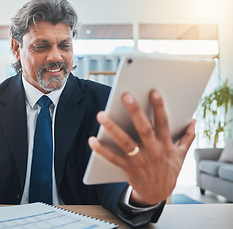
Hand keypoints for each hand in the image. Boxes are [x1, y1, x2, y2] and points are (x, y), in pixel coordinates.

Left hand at [88, 90, 195, 205]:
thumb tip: (194, 121)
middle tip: (126, 96)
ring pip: (125, 142)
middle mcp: (153, 151)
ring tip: (102, 115)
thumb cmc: (168, 170)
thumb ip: (187, 137)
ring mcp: (140, 160)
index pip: (163, 123)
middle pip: (144, 129)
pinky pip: (113, 158)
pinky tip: (92, 140)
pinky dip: (102, 150)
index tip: (153, 92)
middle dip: (135, 112)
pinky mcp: (128, 168)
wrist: (158, 194)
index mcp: (165, 145)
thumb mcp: (181, 155)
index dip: (159, 107)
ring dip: (113, 128)